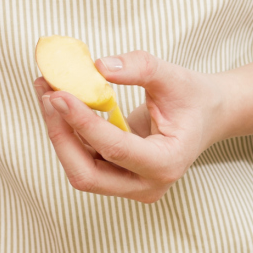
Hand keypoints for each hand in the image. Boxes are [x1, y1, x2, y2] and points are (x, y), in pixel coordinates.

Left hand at [36, 50, 230, 203]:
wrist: (206, 115)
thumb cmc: (192, 97)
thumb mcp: (173, 75)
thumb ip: (139, 68)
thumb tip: (98, 67)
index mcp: (167, 163)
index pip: (116, 149)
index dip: (83, 123)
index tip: (58, 95)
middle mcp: (146, 184)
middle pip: (88, 174)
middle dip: (62, 136)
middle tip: (47, 96)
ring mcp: (130, 185)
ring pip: (80, 170)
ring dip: (59, 133)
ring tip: (46, 92)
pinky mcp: (116, 178)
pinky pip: (83, 160)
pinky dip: (67, 133)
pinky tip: (57, 102)